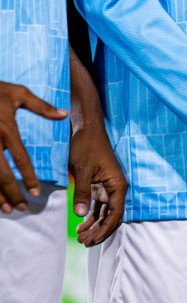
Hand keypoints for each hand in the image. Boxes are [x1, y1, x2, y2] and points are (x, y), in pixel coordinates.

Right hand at [0, 81, 68, 211]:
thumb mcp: (19, 93)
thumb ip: (41, 106)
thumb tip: (63, 115)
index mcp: (6, 128)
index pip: (20, 158)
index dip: (28, 177)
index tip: (36, 192)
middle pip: (1, 173)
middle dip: (12, 192)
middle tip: (23, 207)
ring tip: (7, 209)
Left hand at [68, 117, 125, 245]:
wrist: (87, 129)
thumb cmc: (87, 146)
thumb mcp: (82, 169)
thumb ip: (83, 192)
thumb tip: (80, 215)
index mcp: (117, 184)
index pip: (116, 213)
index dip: (105, 229)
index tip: (92, 240)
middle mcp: (116, 188)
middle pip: (112, 216)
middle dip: (100, 231)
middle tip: (84, 243)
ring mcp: (108, 188)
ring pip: (105, 213)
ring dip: (95, 226)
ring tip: (81, 238)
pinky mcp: (99, 186)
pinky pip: (98, 207)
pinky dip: (91, 217)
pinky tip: (81, 225)